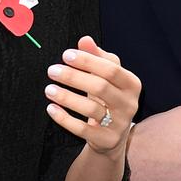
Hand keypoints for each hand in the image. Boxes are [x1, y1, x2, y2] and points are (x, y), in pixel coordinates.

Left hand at [45, 35, 139, 156]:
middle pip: (100, 87)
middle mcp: (130, 104)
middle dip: (74, 77)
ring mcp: (119, 124)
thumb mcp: (106, 76)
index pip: (111, 69)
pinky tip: (51, 108)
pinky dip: (65, 119)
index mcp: (132, 84)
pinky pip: (83, 130)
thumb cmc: (108, 97)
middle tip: (52, 70)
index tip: (66, 55)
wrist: (112, 135)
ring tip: (48, 89)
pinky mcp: (107, 140)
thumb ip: (97, 57)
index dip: (88, 61)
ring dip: (67, 98)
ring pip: (91, 110)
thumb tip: (85, 40)